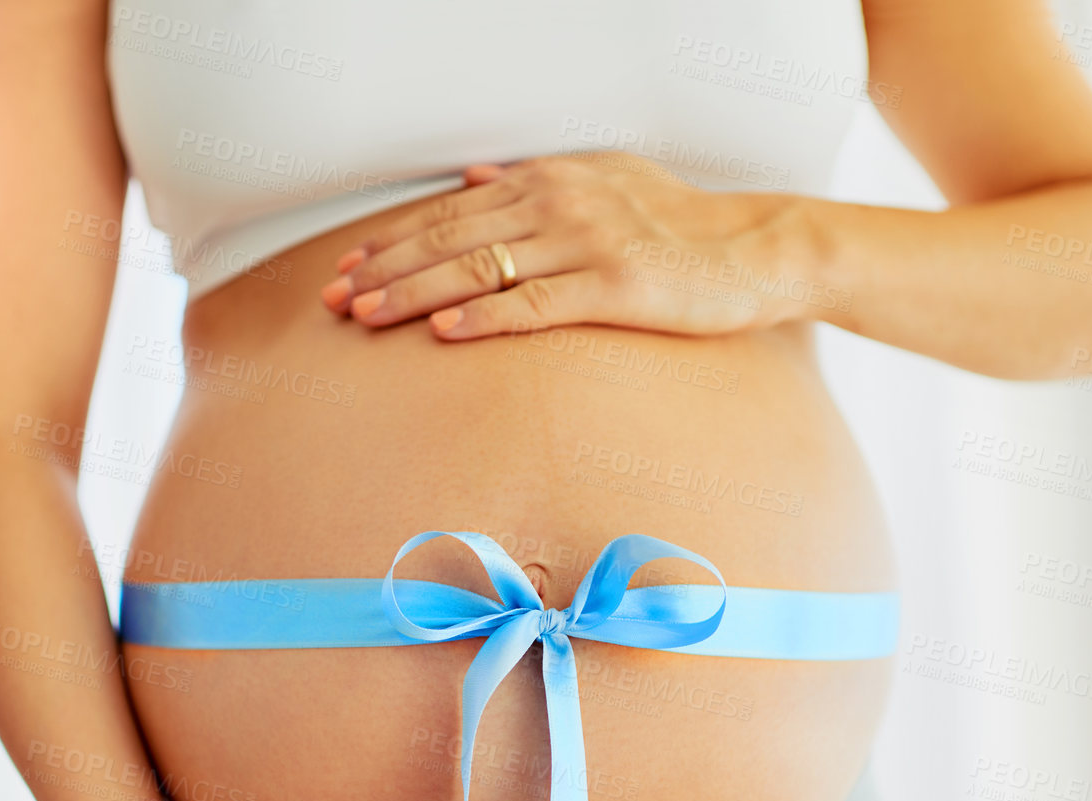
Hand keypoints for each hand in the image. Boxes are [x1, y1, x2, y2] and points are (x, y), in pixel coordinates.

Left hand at [319, 151, 824, 338]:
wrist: (756, 250)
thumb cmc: (680, 225)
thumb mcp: (606, 184)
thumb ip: (536, 180)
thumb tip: (473, 175)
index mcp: (550, 180)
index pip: (451, 213)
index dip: (394, 242)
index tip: (348, 269)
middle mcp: (559, 202)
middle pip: (451, 239)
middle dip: (385, 271)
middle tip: (335, 301)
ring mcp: (586, 243)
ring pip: (480, 269)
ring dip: (415, 295)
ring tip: (368, 318)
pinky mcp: (615, 286)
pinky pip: (536, 304)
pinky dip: (484, 317)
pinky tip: (443, 334)